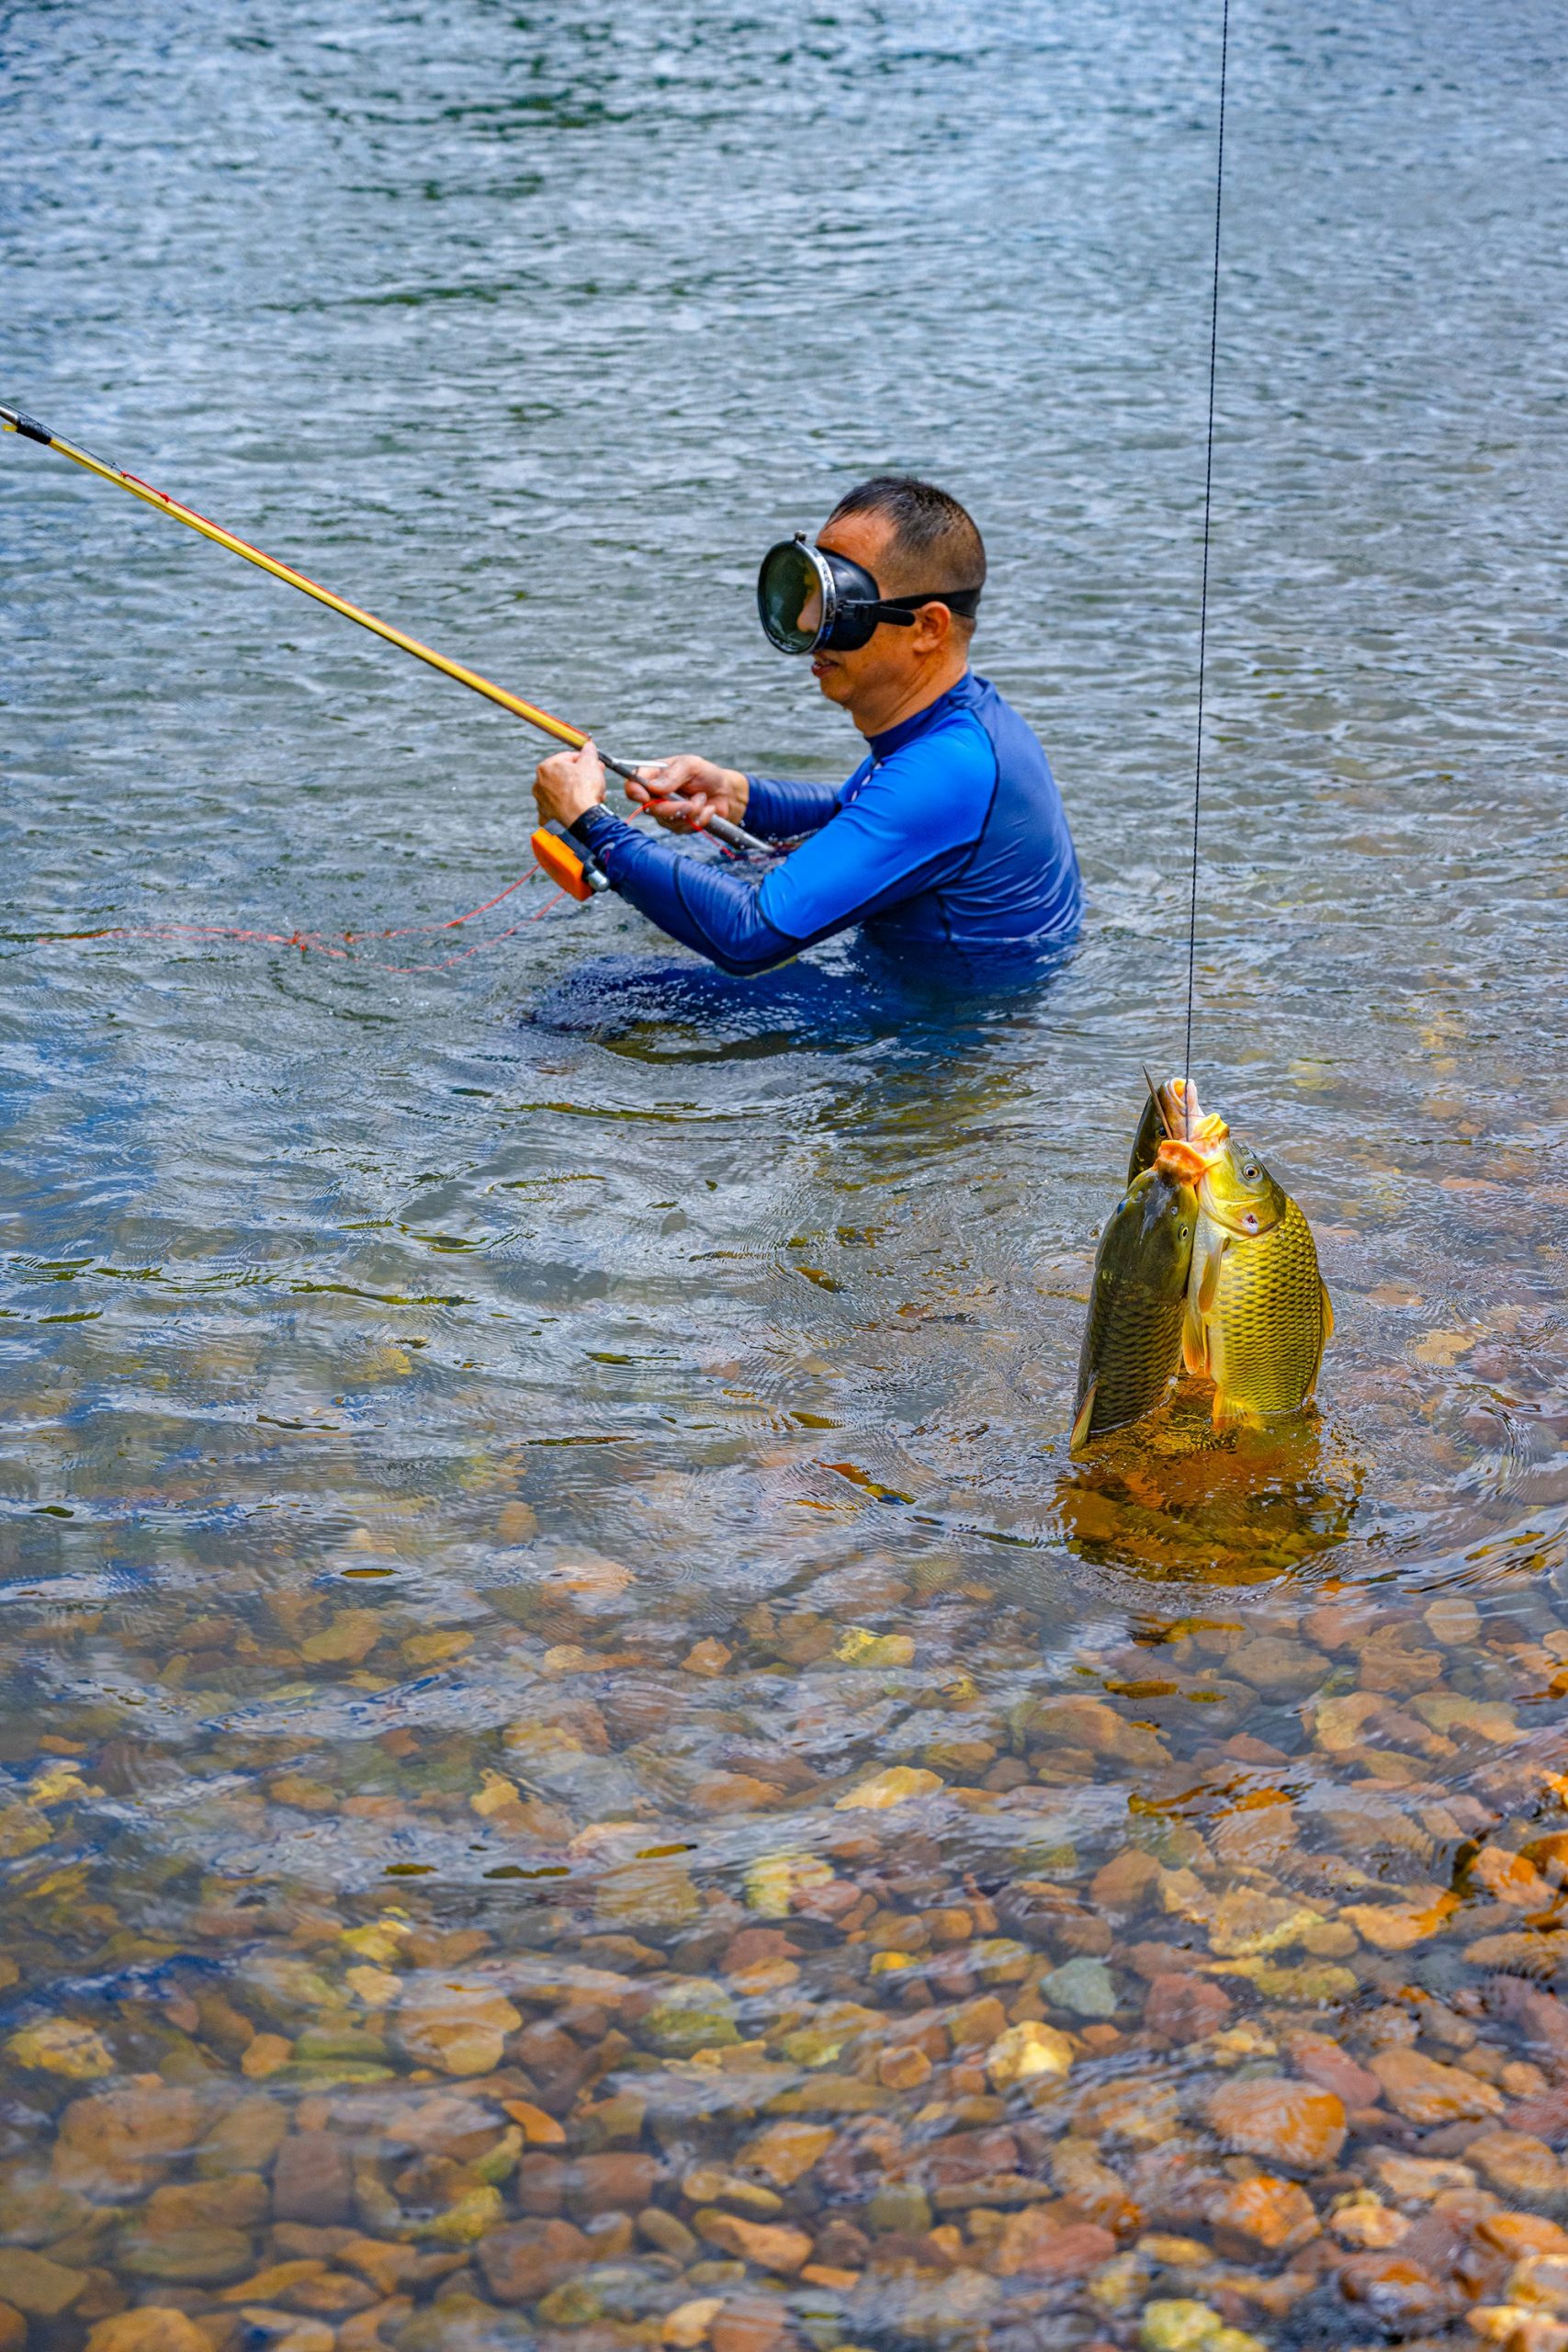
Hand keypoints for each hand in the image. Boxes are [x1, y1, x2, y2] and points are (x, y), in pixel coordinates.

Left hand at [535, 740, 605, 827]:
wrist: (581, 819)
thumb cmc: (584, 789)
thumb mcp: (590, 763)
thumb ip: (588, 752)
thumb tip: (588, 745)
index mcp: (546, 767)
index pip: (568, 758)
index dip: (585, 760)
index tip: (595, 764)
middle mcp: (539, 784)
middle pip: (565, 776)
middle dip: (582, 777)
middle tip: (596, 780)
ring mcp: (541, 802)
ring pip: (563, 793)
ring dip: (577, 793)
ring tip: (593, 797)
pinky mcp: (546, 817)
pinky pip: (560, 810)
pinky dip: (570, 809)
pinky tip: (582, 809)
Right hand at [626, 754, 748, 832]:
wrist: (725, 792)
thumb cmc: (705, 774)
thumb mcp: (691, 765)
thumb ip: (673, 774)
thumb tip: (653, 787)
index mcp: (653, 776)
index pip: (632, 785)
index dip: (634, 791)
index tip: (644, 795)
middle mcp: (655, 795)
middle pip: (650, 808)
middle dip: (672, 808)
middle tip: (691, 804)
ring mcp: (665, 813)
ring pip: (669, 821)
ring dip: (692, 811)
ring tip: (703, 798)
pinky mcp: (677, 825)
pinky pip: (684, 828)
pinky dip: (700, 819)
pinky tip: (708, 809)